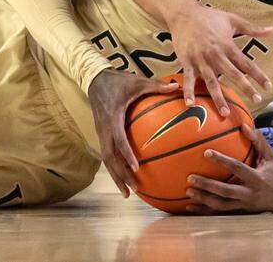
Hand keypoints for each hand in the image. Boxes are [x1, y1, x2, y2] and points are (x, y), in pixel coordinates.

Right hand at [87, 69, 177, 197]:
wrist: (95, 79)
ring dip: (116, 176)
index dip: (127, 154)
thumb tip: (178, 87)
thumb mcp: (138, 81)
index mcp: (113, 117)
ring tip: (126, 193)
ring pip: (106, 160)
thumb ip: (156, 86)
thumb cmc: (118, 81)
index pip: (119, 140)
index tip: (136, 167)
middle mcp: (104, 129)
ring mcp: (100, 133)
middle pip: (110, 157)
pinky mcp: (100, 134)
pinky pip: (106, 154)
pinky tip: (123, 177)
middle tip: (134, 188)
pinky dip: (114, 168)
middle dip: (120, 174)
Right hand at [168, 3, 271, 114]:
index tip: (268, 86)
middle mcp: (216, 55)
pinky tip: (190, 105)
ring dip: (218, 97)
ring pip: (211, 82)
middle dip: (245, 88)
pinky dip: (189, 92)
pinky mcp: (187, 62)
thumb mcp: (232, 20)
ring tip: (225, 112)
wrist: (183, 14)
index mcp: (227, 45)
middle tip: (256, 100)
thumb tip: (271, 30)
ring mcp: (201, 60)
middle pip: (233, 74)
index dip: (258, 75)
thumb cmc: (209, 16)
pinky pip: (188, 79)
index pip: (246, 63)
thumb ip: (252, 28)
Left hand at [185, 125, 272, 213]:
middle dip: (207, 185)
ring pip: (221, 205)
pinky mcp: (240, 211)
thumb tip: (243, 125)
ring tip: (188, 191)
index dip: (222, 161)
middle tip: (190, 178)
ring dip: (203, 200)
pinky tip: (190, 207)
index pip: (237, 168)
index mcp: (257, 178)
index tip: (206, 153)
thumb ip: (258, 140)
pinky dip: (204, 211)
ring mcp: (244, 205)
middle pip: (226, 192)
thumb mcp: (270, 156)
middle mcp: (250, 194)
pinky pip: (219, 213)